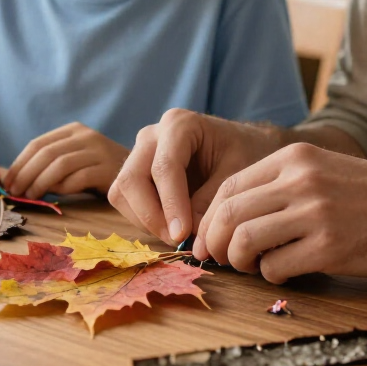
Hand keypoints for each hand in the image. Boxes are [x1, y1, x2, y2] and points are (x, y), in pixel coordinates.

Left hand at [4, 122, 127, 197]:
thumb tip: (16, 182)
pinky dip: (63, 188)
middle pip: (46, 153)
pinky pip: (78, 178)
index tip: (7, 184)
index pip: (38, 144)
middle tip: (15, 193)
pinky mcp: (108, 169)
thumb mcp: (74, 160)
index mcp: (74, 130)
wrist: (140, 173)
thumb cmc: (99, 171)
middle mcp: (86, 136)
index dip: (19, 164)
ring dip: (40, 183)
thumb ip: (50, 165)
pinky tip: (57, 196)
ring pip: (59, 164)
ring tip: (31, 196)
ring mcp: (99, 151)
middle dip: (25, 174)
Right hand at [108, 109, 283, 245]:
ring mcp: (139, 152)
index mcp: (180, 124)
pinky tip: (171, 228)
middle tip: (179, 241)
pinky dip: (143, 219)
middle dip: (152, 216)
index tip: (183, 236)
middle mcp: (152, 135)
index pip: (164, 167)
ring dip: (145, 220)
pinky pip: (125, 200)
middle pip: (132, 179)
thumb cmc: (244, 153)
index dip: (171, 205)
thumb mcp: (237, 174)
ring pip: (122, 192)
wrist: (241, 145)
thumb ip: (212, 201)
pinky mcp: (135, 171)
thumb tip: (190, 237)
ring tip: (178, 237)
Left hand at [193, 143, 366, 282]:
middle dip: (215, 243)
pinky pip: (276, 267)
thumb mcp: (325, 170)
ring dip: (241, 261)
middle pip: (228, 214)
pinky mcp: (330, 248)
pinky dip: (272, 276)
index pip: (229, 186)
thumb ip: (283, 186)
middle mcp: (300, 180)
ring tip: (256, 266)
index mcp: (295, 158)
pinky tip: (287, 273)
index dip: (211, 218)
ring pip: (244, 241)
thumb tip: (235, 218)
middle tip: (220, 260)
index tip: (209, 239)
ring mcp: (314, 213)